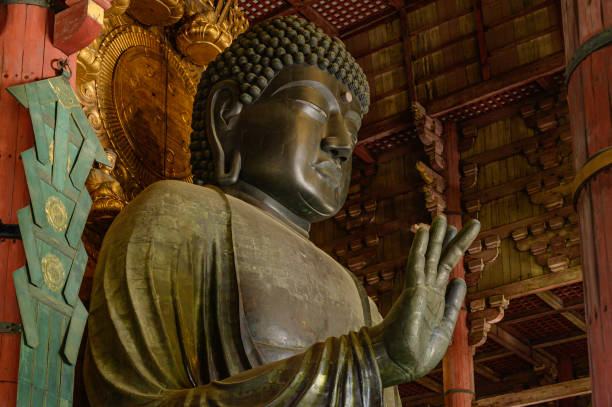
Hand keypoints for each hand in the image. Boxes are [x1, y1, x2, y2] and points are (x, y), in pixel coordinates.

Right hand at [369, 215, 479, 386]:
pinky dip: (421, 245)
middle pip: (441, 260)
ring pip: (431, 257)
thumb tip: (460, 280)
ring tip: (443, 218)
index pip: (447, 274)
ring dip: (437, 237)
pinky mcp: (412, 289)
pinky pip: (417, 262)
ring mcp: (420, 288)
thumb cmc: (418, 352)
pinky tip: (424, 230)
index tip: (457, 243)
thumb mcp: (445, 327)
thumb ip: (453, 303)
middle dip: (449, 241)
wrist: (399, 362)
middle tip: (454, 222)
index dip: (453, 257)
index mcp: (436, 302)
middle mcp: (428, 291)